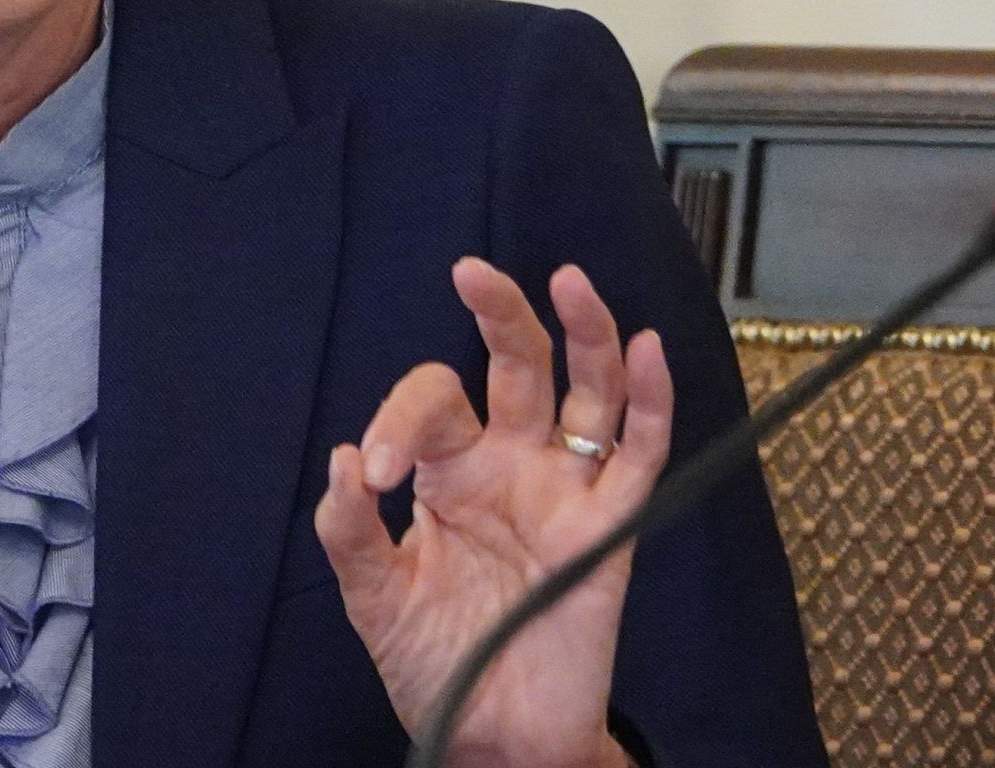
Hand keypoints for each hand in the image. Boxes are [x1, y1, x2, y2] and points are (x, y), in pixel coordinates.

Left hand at [314, 257, 671, 767]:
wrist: (491, 736)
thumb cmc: (436, 665)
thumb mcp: (373, 600)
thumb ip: (350, 534)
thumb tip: (343, 461)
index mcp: (451, 472)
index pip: (434, 405)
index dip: (399, 421)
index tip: (373, 474)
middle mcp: (513, 465)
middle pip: (518, 365)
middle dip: (498, 314)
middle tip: (469, 272)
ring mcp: (566, 491)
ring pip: (589, 392)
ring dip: (586, 333)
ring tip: (568, 281)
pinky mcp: (611, 531)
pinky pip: (640, 456)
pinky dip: (651, 402)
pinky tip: (646, 350)